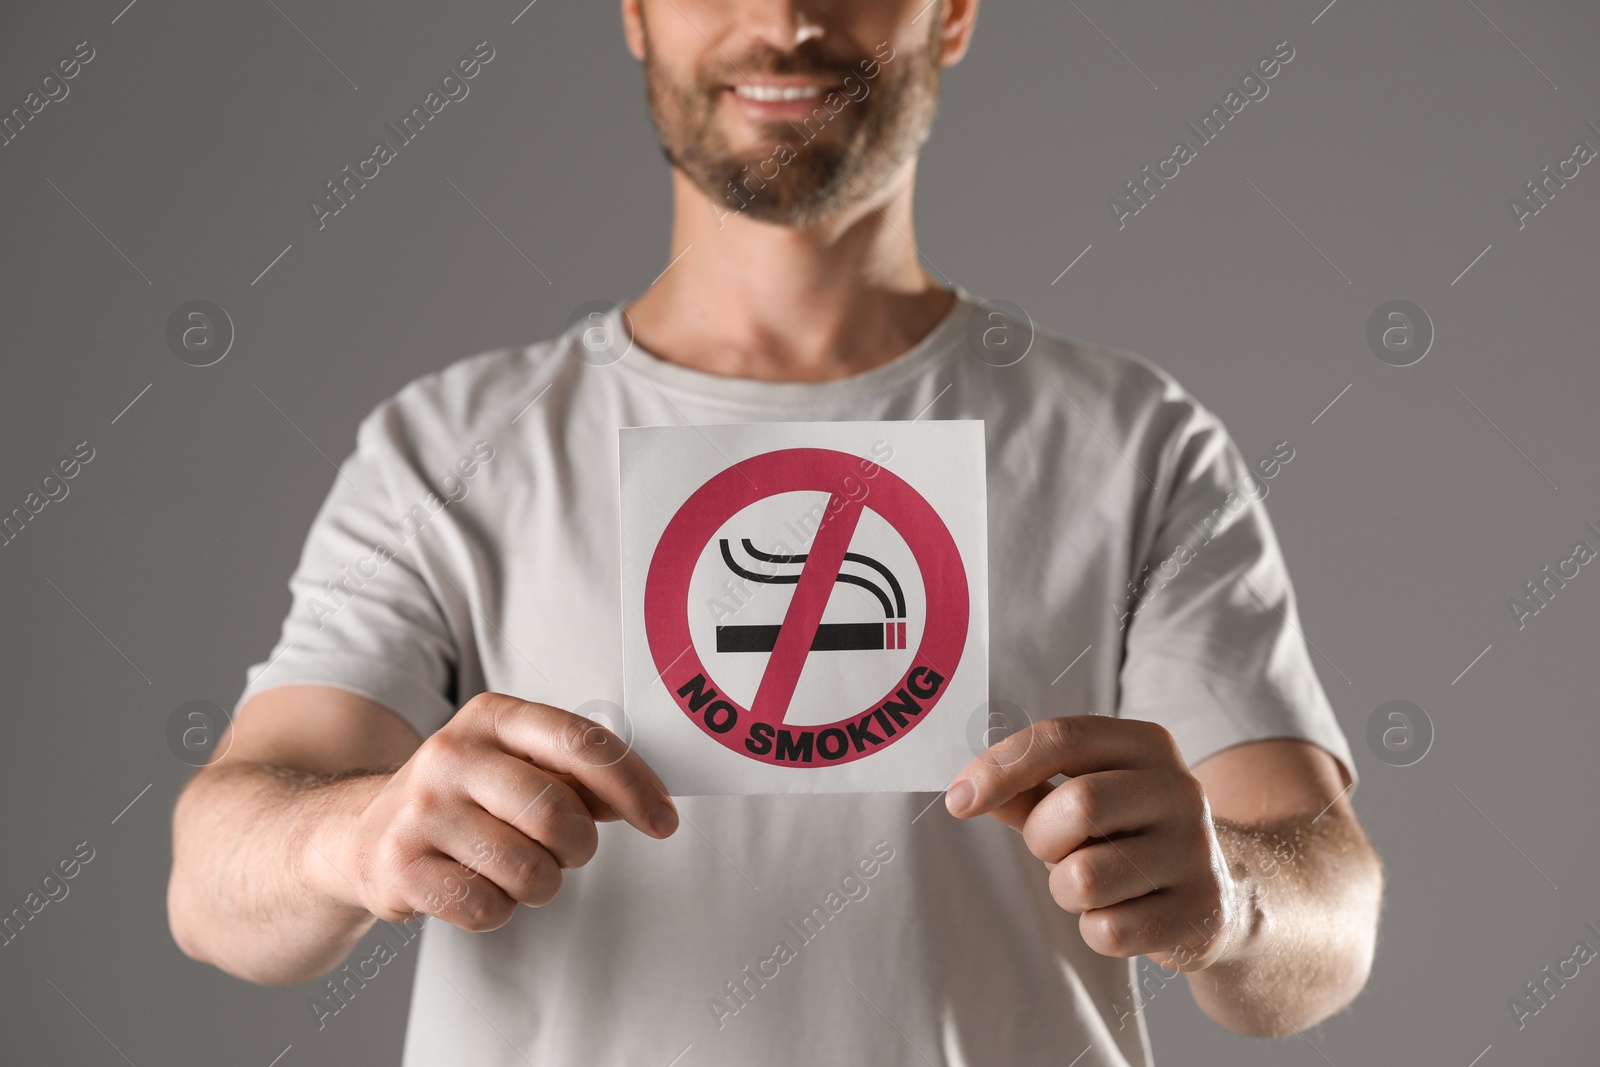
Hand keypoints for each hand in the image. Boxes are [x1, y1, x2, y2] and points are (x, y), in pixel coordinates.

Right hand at [312, 692, 677, 931]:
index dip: (633, 785)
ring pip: (530, 870)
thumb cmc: (463, 798)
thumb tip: (649, 800)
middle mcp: (452, 753)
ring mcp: (421, 810)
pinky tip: (476, 887)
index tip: (664, 820)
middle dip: (580, 847)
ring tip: (514, 868)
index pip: (581, 743)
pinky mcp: (400, 866)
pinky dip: (497, 910)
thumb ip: (578, 775)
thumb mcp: (515, 765)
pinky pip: (487, 908)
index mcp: (492, 716)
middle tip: (569, 852)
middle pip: (559, 813)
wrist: (361, 832)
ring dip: (540, 884)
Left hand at [945, 715, 1246, 971]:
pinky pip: (1109, 931)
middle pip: (1077, 805)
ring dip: (1066, 889)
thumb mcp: (1085, 795)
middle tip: (1054, 850)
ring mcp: (1196, 853)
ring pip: (1085, 877)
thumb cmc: (1129, 833)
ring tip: (1093, 882)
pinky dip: (1095, 929)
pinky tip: (1123, 914)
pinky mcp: (1200, 913)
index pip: (1062, 737)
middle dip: (1042, 838)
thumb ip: (1026, 788)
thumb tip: (965, 791)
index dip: (999, 767)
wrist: (1225, 895)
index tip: (958, 801)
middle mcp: (1181, 789)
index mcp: (1147, 744)